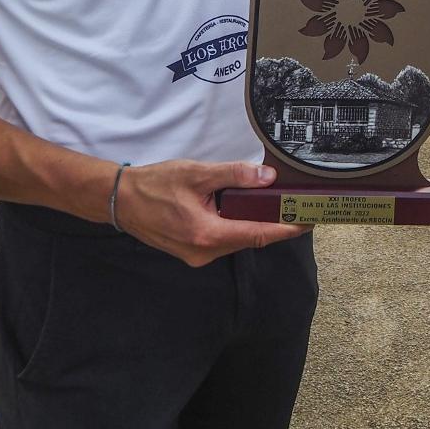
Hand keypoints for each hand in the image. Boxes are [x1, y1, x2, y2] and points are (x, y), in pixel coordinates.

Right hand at [111, 158, 308, 265]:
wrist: (120, 200)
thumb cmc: (154, 185)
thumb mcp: (197, 173)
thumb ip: (234, 175)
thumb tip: (266, 177)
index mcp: (208, 234)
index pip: (258, 234)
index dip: (287, 228)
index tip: (309, 221)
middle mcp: (204, 252)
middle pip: (250, 238)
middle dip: (275, 224)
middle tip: (297, 206)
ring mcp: (197, 255)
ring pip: (236, 240)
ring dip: (255, 224)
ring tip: (277, 206)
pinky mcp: (191, 251)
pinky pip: (223, 240)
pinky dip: (237, 226)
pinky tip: (244, 210)